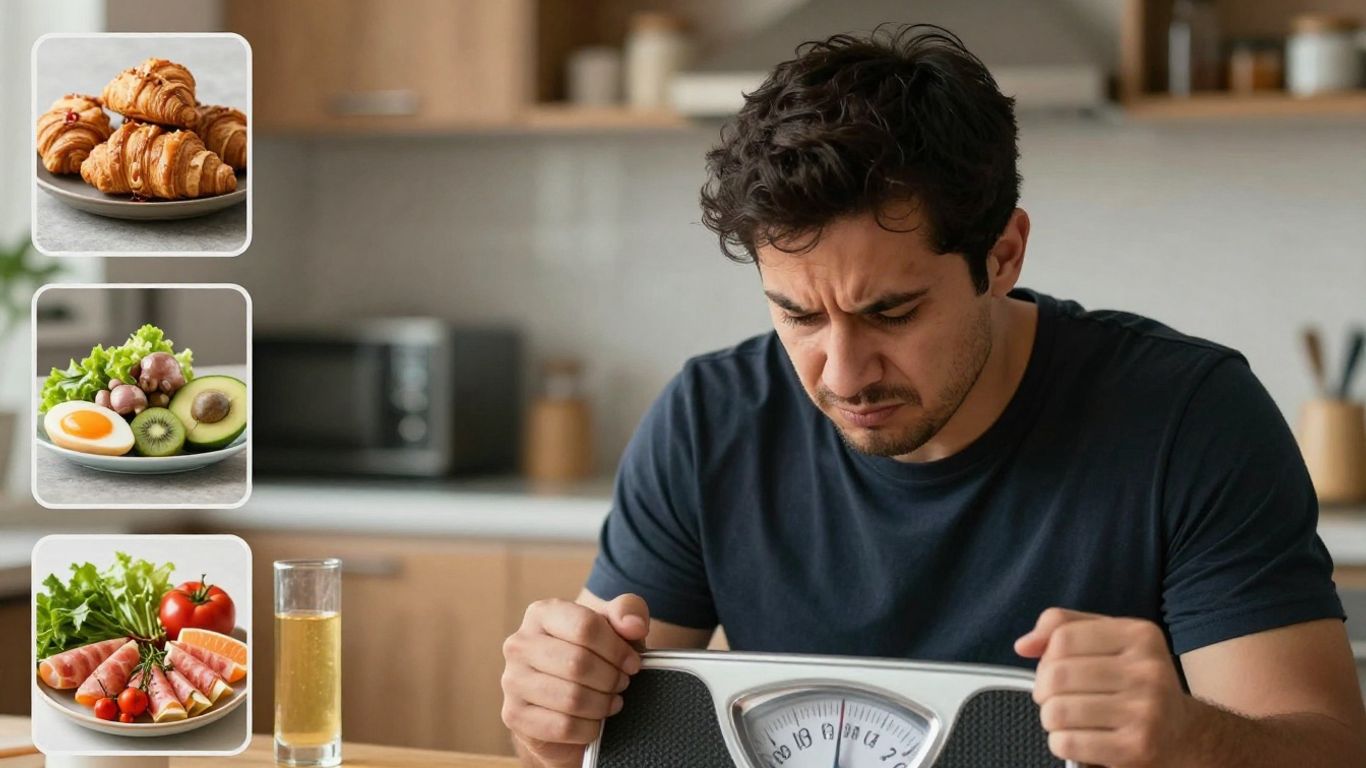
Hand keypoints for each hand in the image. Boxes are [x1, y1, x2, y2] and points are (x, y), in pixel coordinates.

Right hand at [501, 594, 648, 767]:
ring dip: (601, 704)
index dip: (617, 649)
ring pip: (571, 698)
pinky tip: (594, 722)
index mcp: (542, 614)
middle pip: (578, 663)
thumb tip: (633, 625)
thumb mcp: (616, 628)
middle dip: (610, 679)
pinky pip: (562, 726)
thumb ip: (628, 611)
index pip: (585, 626)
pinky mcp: (514, 715)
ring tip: (610, 701)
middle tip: (621, 684)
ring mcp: (512, 680)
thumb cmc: (594, 656)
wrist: (567, 700)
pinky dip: (588, 728)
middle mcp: (519, 644)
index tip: (632, 663)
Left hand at [1016, 608, 1192, 766]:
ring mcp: (1146, 711)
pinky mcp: (1136, 748)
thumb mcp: (1110, 641)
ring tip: (1066, 719)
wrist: (1184, 735)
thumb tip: (1024, 645)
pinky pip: (1068, 743)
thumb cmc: (1135, 683)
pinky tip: (1079, 738)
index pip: (1063, 637)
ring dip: (1051, 718)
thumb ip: (1064, 627)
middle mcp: (1148, 670)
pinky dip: (1061, 742)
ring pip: (1057, 711)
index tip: (1054, 669)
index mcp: (1141, 636)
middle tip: (1055, 698)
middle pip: (1056, 674)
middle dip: (1044, 690)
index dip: (1046, 656)